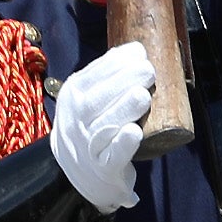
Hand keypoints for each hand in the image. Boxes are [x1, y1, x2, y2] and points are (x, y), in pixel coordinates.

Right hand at [50, 44, 157, 208]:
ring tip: (143, 95)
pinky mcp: (103, 168)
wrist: (80, 171)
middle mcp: (75, 121)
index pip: (91, 77)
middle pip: (95, 100)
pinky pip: (111, 157)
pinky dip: (122, 145)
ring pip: (103, 127)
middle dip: (123, 82)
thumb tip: (134, 50)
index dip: (116, 64)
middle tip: (149, 71)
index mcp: (72, 97)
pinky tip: (135, 132)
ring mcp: (87, 146)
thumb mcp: (88, 96)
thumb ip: (106, 74)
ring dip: (123, 109)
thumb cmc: (92, 125)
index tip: (140, 54)